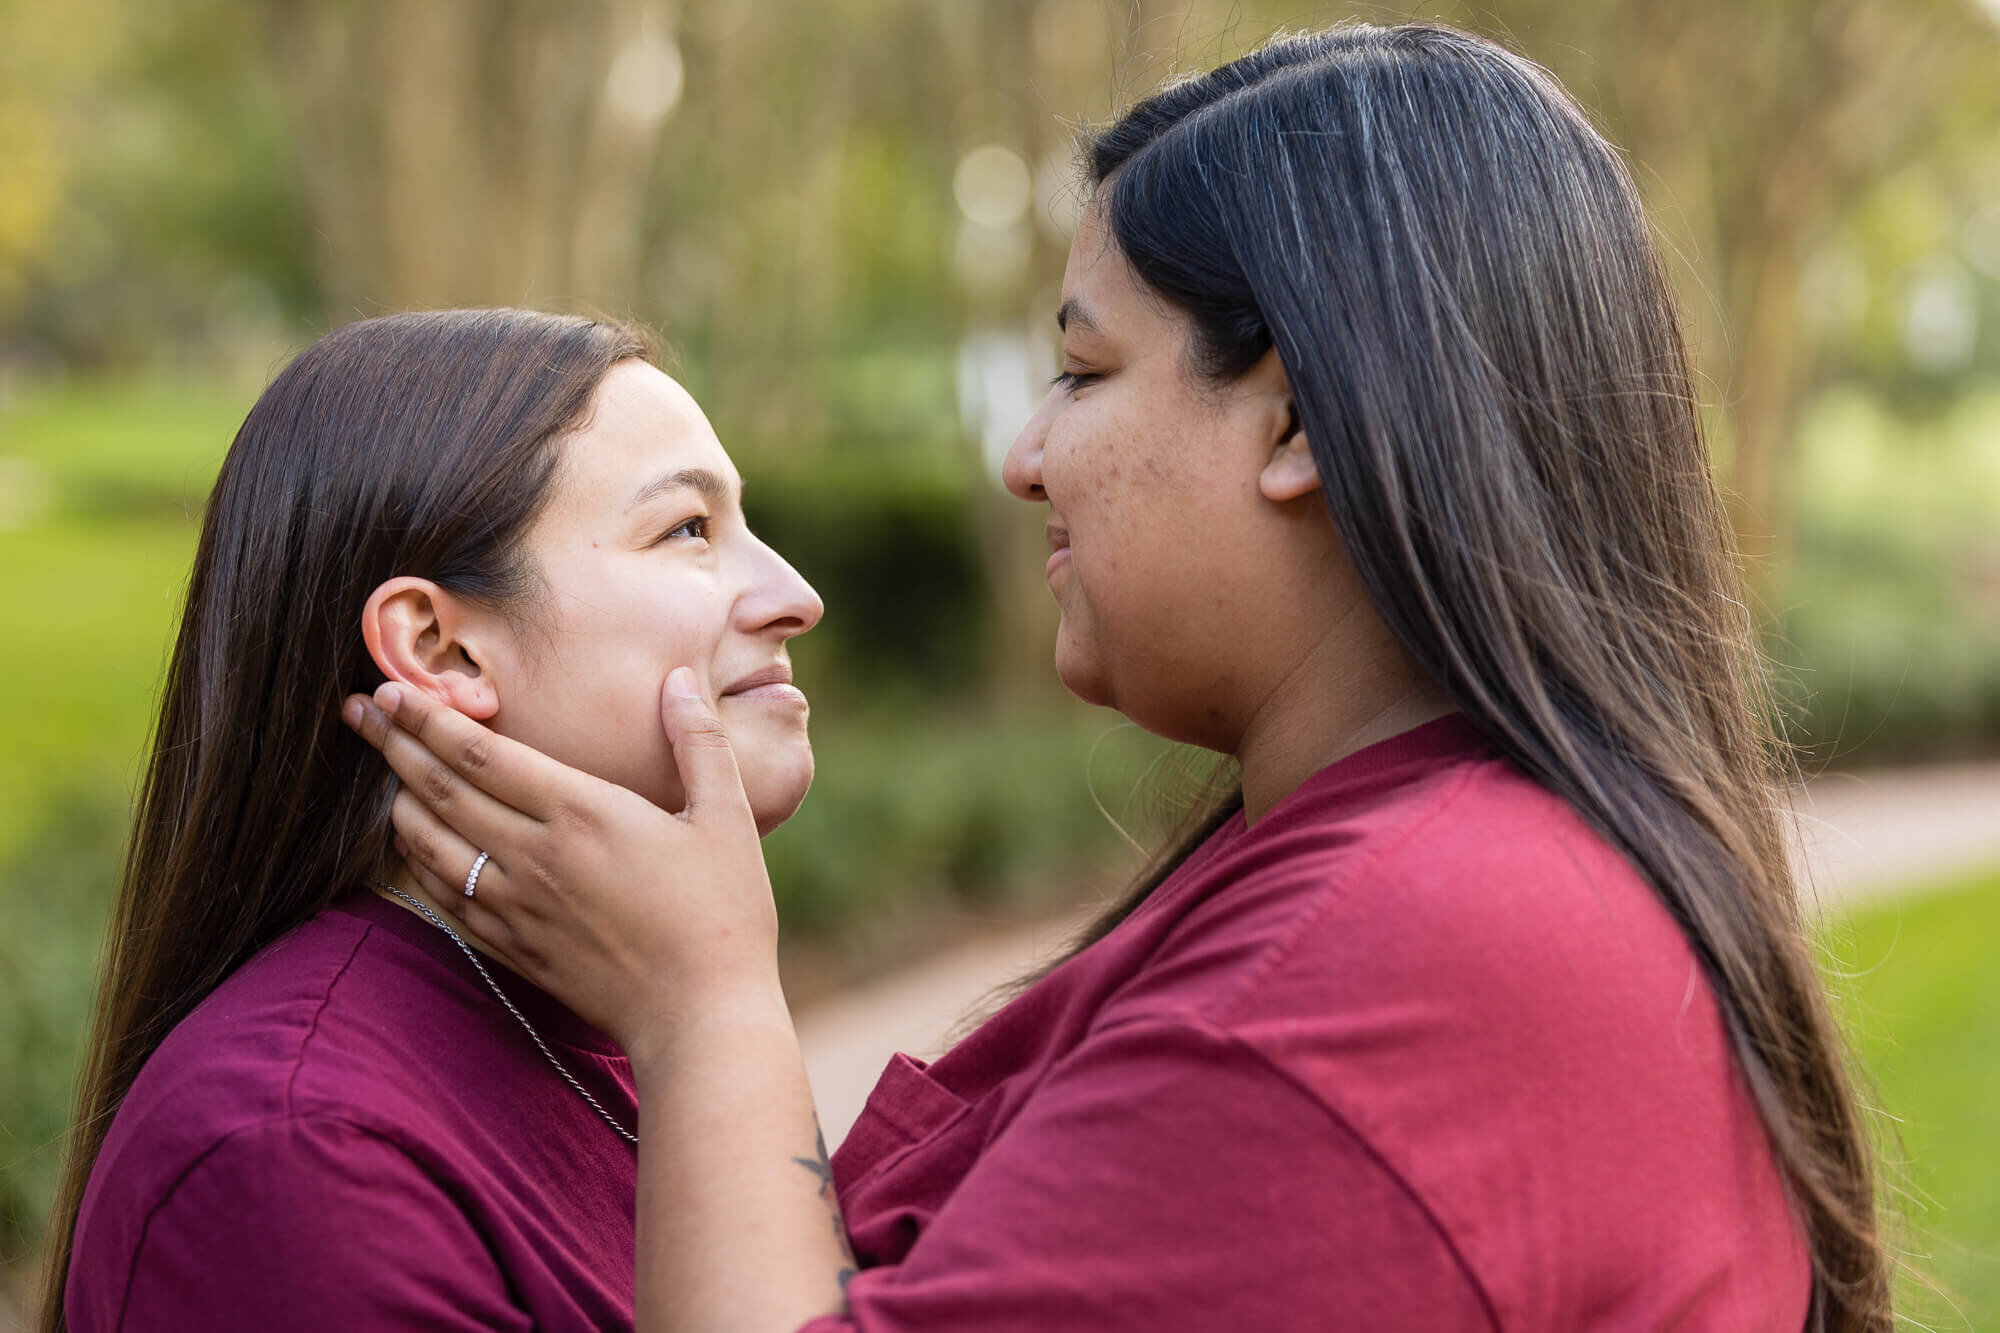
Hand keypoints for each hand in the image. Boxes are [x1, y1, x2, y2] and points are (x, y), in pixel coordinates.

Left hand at [340, 667, 782, 1063]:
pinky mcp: (512, 947)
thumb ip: (698, 740)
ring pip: (429, 844)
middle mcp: (535, 856)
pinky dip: (415, 863)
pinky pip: (441, 897)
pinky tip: (411, 845)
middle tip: (359, 712)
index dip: (430, 717)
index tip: (394, 690)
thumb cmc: (724, 915)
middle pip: (442, 789)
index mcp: (584, 814)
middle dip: (395, 744)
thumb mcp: (728, 817)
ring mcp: (516, 907)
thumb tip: (677, 679)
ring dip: (399, 801)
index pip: (483, 754)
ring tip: (386, 771)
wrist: (701, 1017)